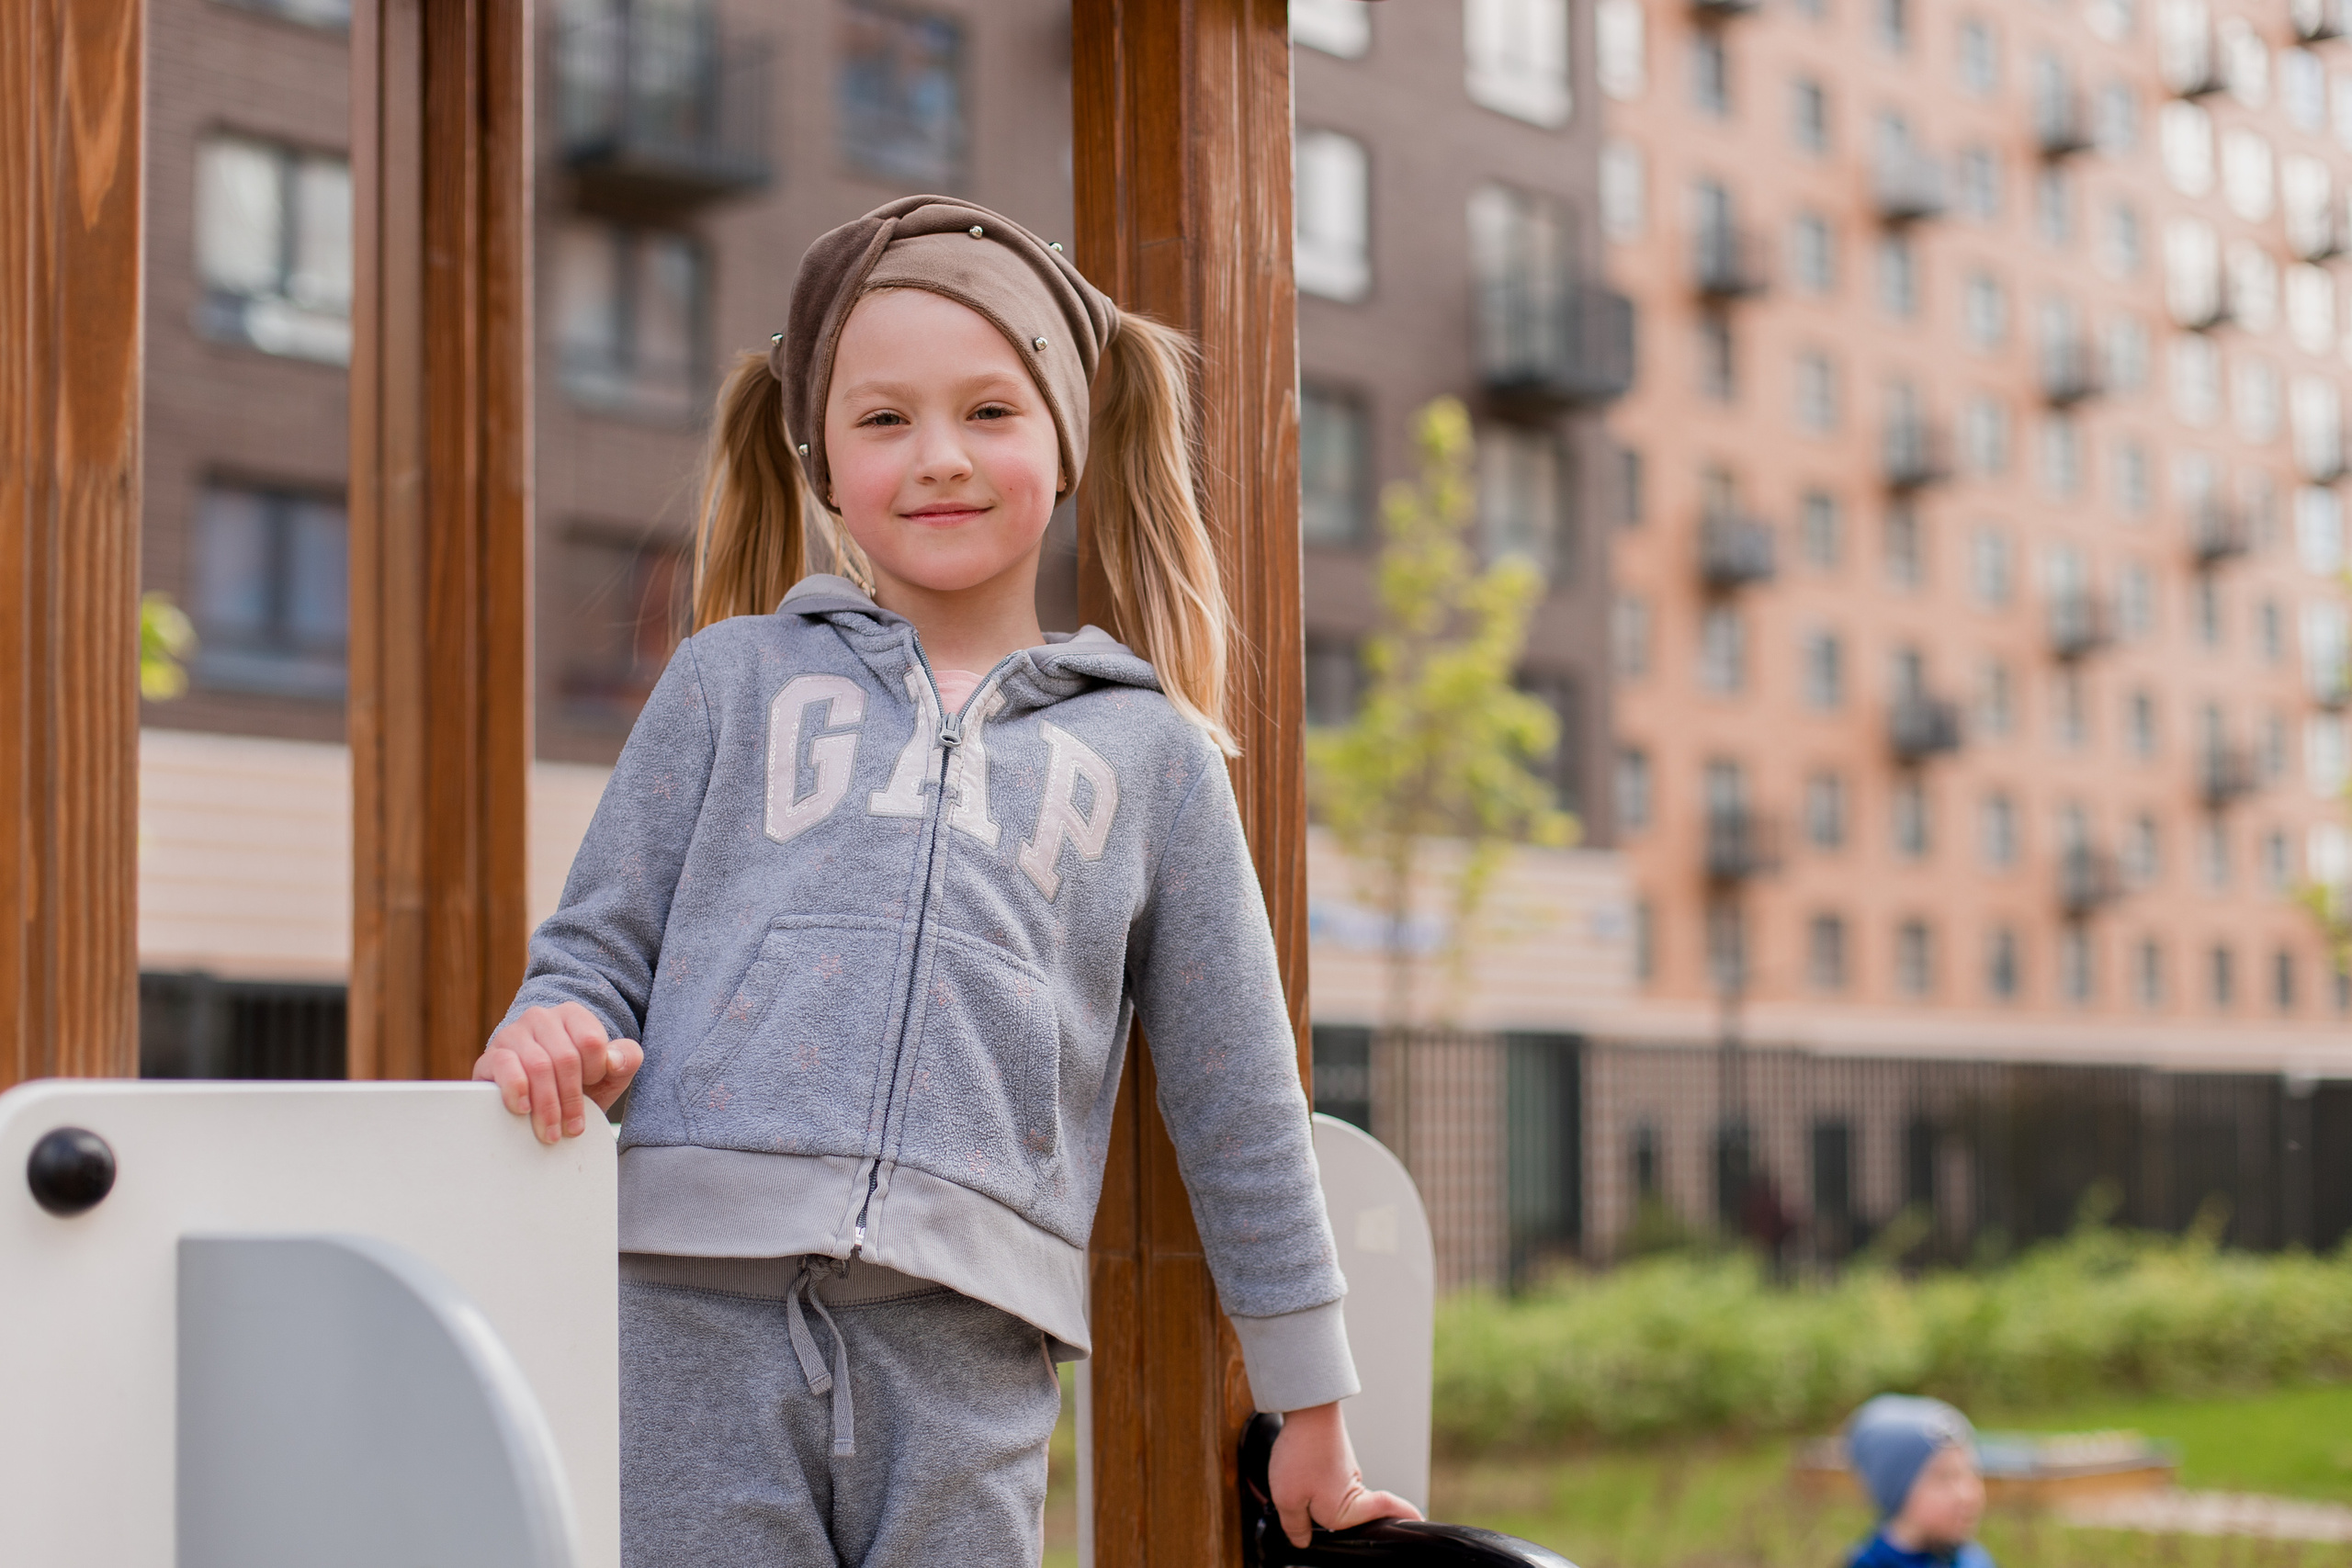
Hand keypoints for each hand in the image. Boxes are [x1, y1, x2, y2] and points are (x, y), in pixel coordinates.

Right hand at [473, 1002, 642, 1143]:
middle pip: (565, 1058)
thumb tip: (614, 1060)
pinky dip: (517, 1090)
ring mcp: (513, 1034)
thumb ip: (626, 1060)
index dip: (595, 1072)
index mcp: (573, 1015)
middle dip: (572, 1100)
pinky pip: (505, 1066)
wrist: (536, 1096)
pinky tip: (524, 1108)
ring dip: (548, 1106)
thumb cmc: (576, 1082)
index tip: (592, 1088)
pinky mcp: (491, 1055)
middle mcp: (541, 1018)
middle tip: (572, 1129)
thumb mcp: (609, 1073)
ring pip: (538, 1066)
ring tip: (552, 1132)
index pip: (591, 1040)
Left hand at [1266, 1402, 1421, 1547]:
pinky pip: (1331, 1483)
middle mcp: (1354, 1491)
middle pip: (1362, 1515)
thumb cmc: (1303, 1452)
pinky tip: (1299, 1482)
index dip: (1403, 1518)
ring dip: (1323, 1504)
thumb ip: (1296, 1527)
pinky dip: (1315, 1487)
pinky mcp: (1336, 1461)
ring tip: (1302, 1504)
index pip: (1384, 1515)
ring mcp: (1346, 1473)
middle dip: (1342, 1524)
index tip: (1418, 1523)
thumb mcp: (1288, 1499)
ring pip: (1341, 1499)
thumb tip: (1302, 1540)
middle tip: (1329, 1527)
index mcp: (1349, 1507)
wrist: (1304, 1410)